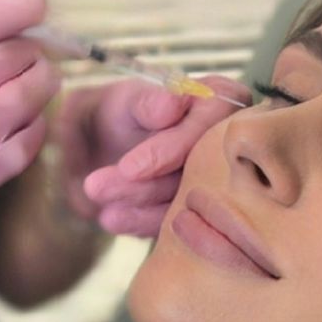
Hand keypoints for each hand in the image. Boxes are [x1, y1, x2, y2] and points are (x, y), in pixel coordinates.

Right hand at [0, 0, 59, 289]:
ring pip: (28, 95)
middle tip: (24, 56)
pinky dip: (34, 128)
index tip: (31, 11)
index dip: (25, 8)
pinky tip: (22, 123)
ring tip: (31, 84)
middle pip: (17, 54)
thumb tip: (6, 12)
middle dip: (31, 49)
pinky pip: (25, 145)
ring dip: (39, 84)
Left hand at [68, 77, 245, 236]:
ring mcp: (216, 180)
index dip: (170, 150)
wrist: (109, 138)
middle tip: (95, 188)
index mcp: (222, 101)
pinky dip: (141, 222)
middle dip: (146, 186)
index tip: (129, 168)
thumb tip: (169, 105)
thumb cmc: (126, 109)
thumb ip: (147, 102)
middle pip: (196, 172)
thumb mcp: (129, 99)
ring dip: (139, 206)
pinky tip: (112, 219)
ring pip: (184, 202)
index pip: (206, 130)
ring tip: (99, 205)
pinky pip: (176, 222)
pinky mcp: (197, 208)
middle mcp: (226, 143)